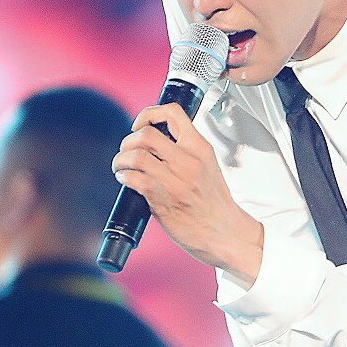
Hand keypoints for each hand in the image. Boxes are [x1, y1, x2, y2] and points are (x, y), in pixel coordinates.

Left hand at [112, 103, 261, 277]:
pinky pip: (134, 178)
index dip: (148, 114)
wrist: (226, 234)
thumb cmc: (214, 205)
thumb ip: (186, 152)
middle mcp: (189, 161)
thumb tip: (155, 143)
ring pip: (136, 155)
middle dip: (128, 141)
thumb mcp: (208, 167)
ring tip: (122, 167)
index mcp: (201, 149)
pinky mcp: (164, 198)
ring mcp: (177, 180)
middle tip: (127, 151)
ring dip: (121, 160)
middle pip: (146, 134)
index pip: (173, 113)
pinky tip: (126, 180)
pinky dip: (123, 176)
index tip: (140, 125)